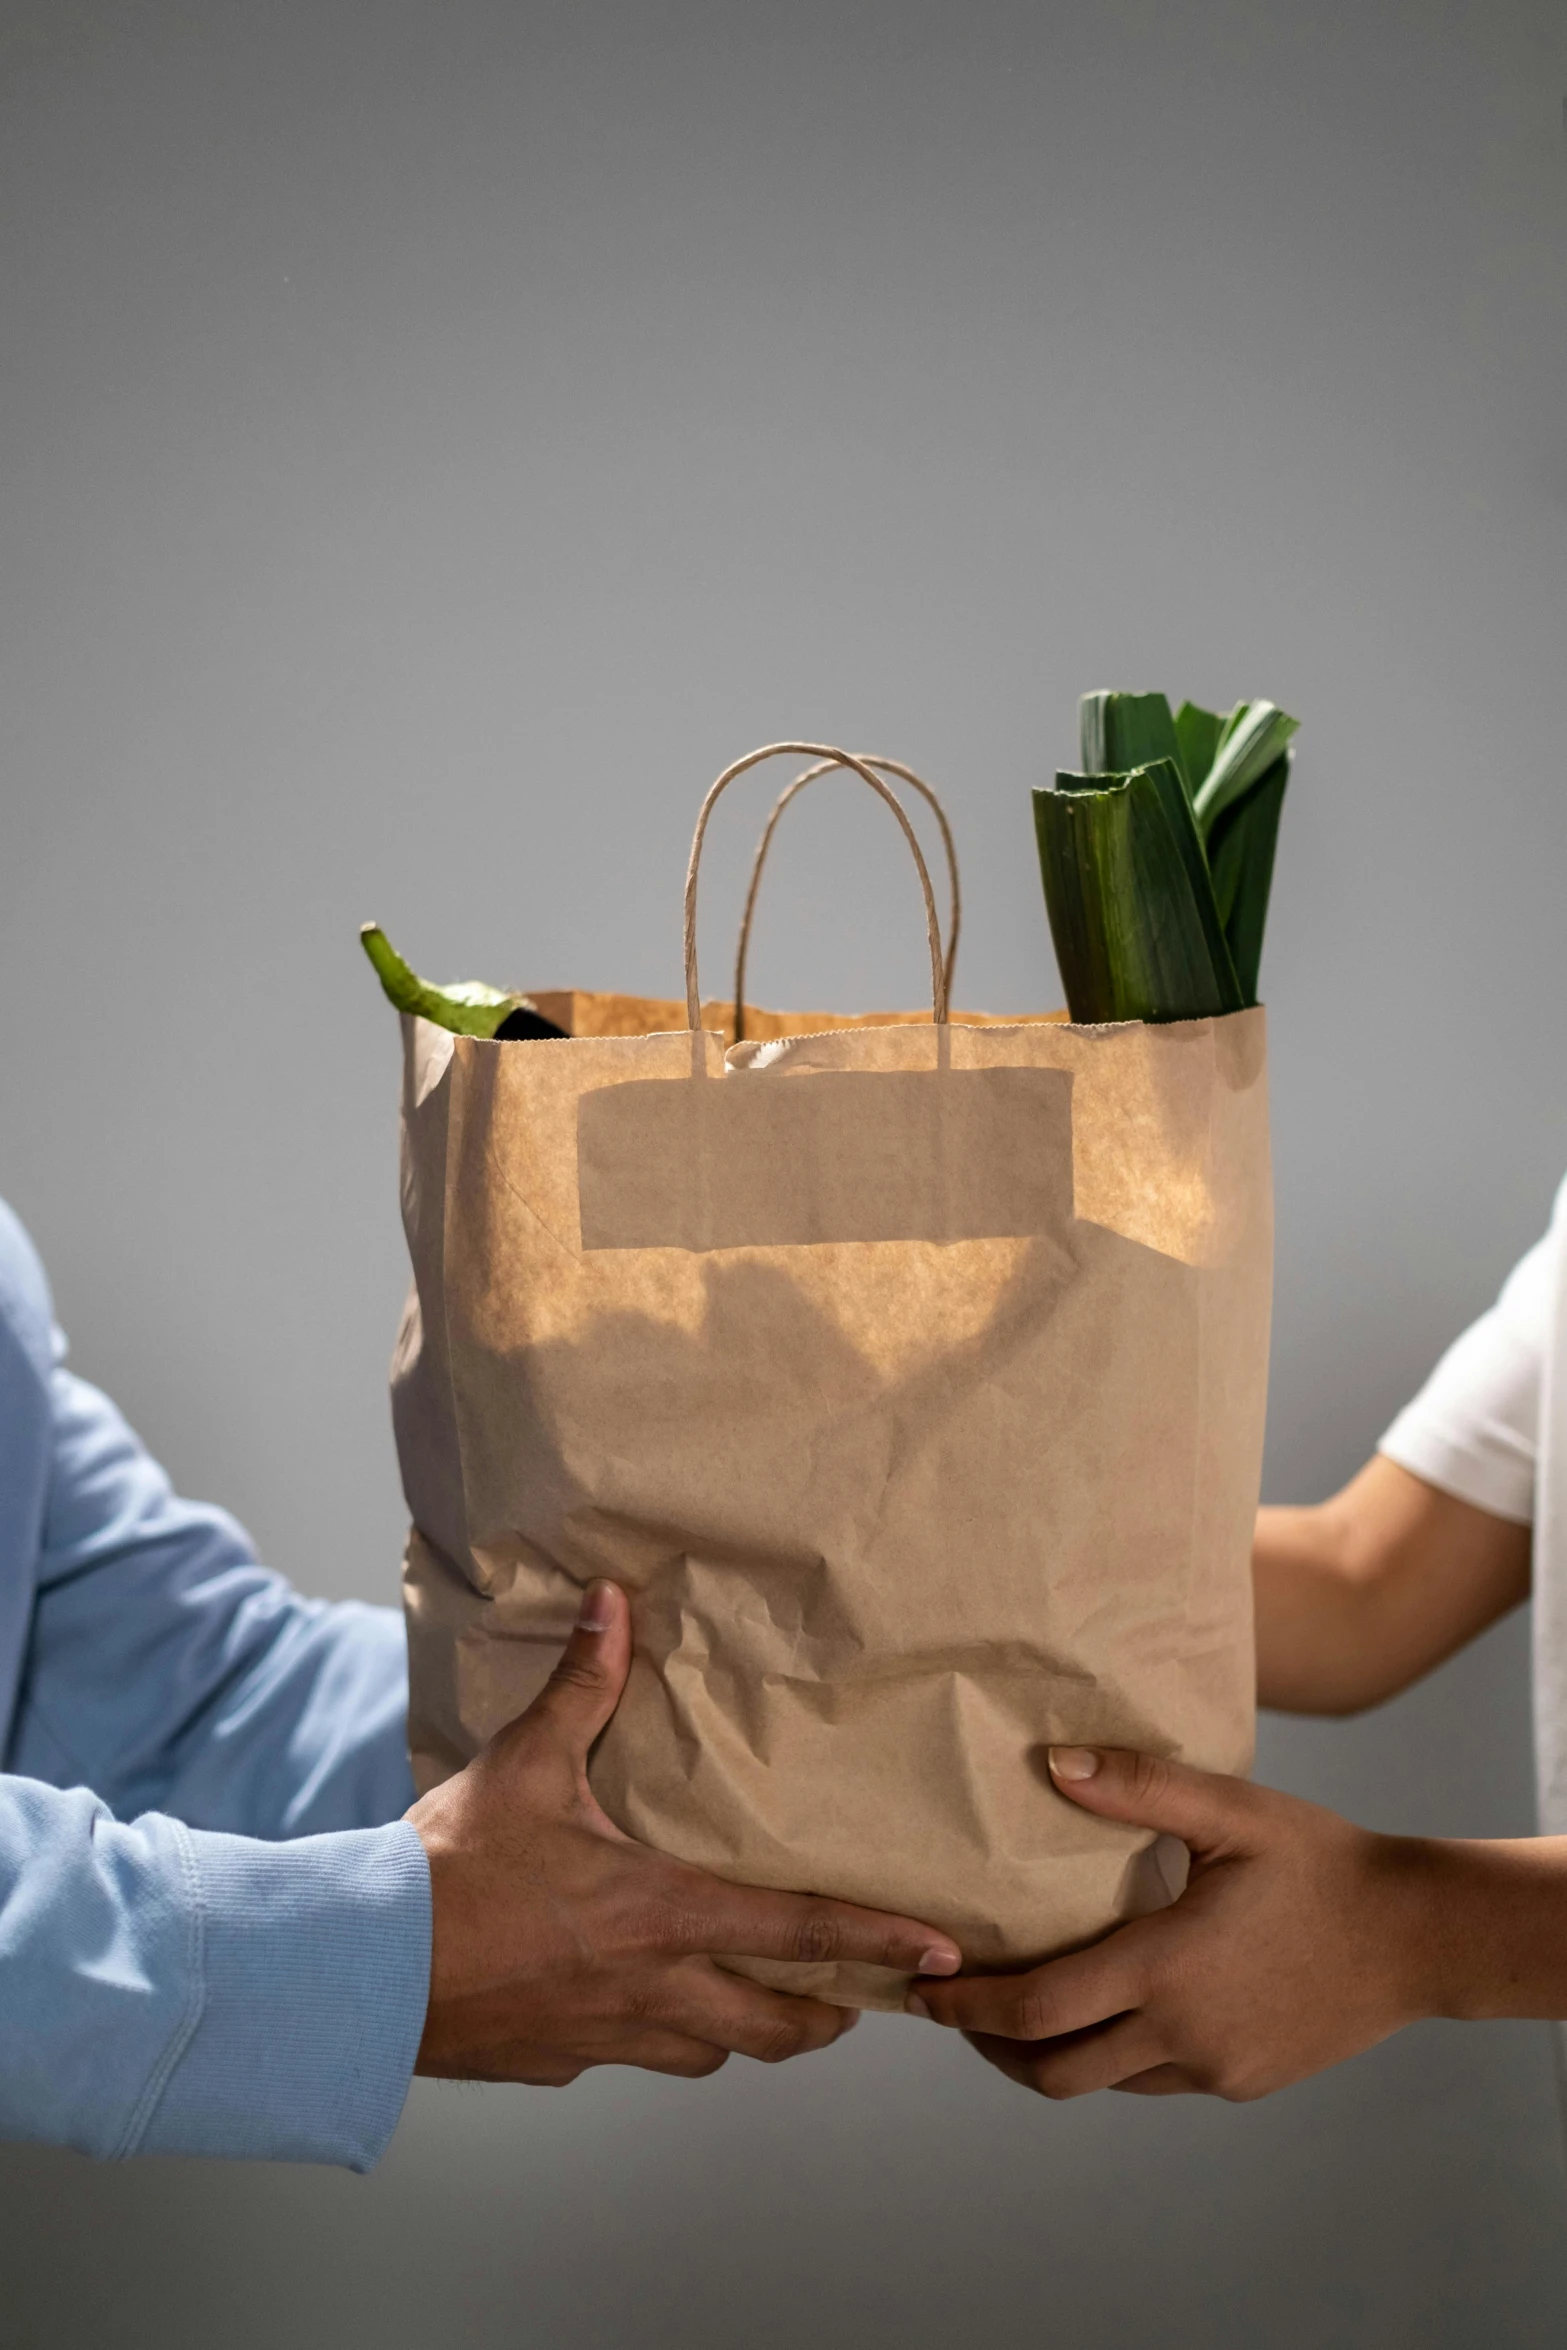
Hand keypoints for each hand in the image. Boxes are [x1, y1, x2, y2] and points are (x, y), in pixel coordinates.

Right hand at [409, 1580, 960, 2084]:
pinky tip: (637, 2006)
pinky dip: (656, 2037)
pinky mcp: (559, 2063)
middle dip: (828, 2017)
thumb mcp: (525, 1764)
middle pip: (775, 2028)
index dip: (880, 1946)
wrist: (359, 1968)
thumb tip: (613, 1601)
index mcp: (660, 1915)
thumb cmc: (447, 1870)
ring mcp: (606, 2038)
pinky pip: (632, 2058)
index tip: (939, 1958)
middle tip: (855, 1999)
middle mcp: (651, 1988)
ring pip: (710, 2054)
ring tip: (760, 2002)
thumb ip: (584, 1684)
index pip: (800, 1934)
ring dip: (745, 2032)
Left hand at [907, 1746, 1437, 2101]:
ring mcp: (1213, 2068)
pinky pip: (1153, 2081)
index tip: (922, 1993)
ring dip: (1050, 2054)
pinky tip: (1110, 2008)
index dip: (969, 2009)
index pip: (1038, 2010)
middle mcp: (1181, 2034)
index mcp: (1166, 1968)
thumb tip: (1053, 1762)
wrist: (1415, 1936)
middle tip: (955, 2011)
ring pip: (1103, 2082)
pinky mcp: (1241, 2082)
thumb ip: (1141, 1787)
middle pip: (1053, 2071)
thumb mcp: (1232, 1812)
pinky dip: (1112, 2055)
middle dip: (991, 2047)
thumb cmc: (1322, 1862)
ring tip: (1020, 2008)